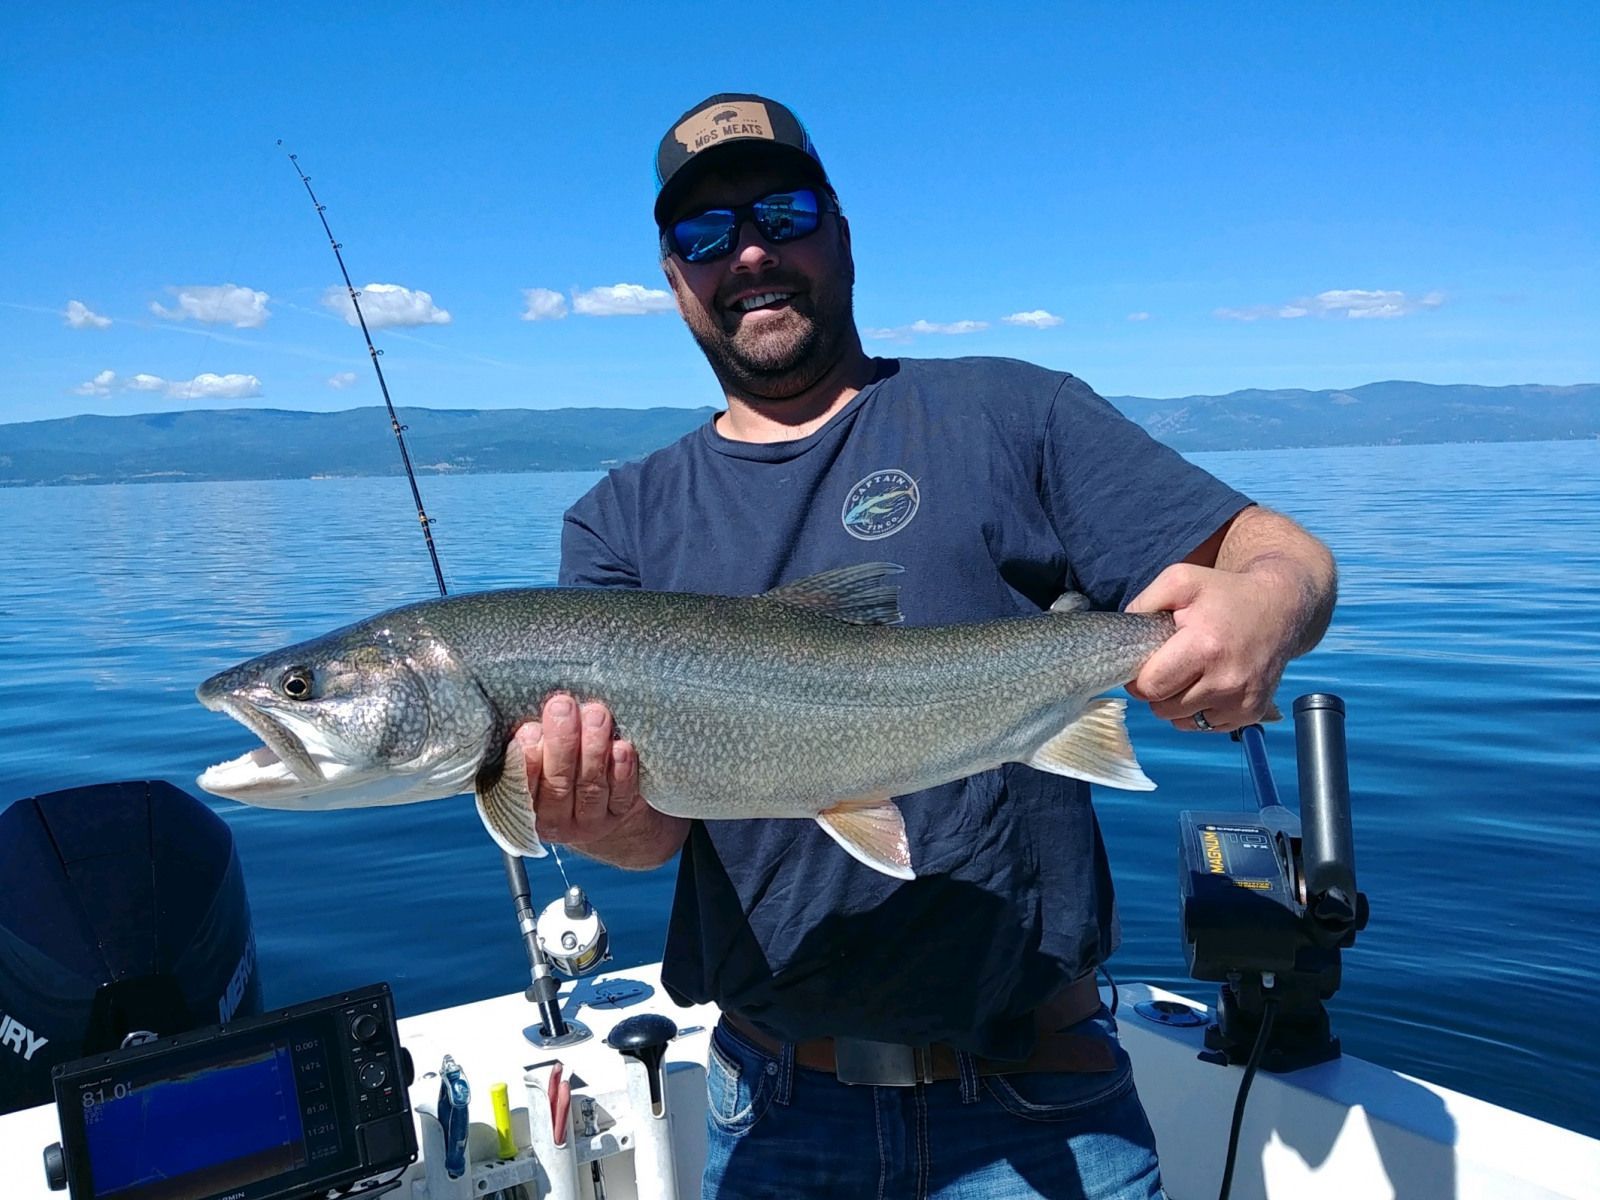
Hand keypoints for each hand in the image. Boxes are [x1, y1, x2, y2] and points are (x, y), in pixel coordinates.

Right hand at [510, 694, 642, 846]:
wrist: (604, 803)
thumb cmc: (559, 764)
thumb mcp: (540, 756)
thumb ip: (534, 740)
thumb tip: (537, 710)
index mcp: (525, 806)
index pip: (522, 784)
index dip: (526, 759)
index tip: (530, 729)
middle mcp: (555, 818)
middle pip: (557, 782)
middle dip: (561, 742)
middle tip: (563, 706)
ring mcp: (590, 822)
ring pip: (590, 786)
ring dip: (594, 749)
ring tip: (596, 714)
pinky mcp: (619, 816)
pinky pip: (621, 795)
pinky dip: (622, 771)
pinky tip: (622, 747)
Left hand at [1125, 564, 1288, 732]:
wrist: (1280, 607)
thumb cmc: (1224, 594)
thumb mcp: (1180, 580)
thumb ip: (1143, 603)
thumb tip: (1122, 637)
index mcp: (1204, 647)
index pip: (1150, 687)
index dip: (1141, 677)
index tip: (1148, 663)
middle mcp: (1226, 680)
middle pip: (1163, 708)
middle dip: (1159, 690)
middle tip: (1172, 664)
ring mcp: (1241, 700)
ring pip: (1183, 721)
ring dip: (1179, 702)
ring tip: (1193, 672)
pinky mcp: (1252, 712)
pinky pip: (1206, 726)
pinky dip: (1201, 710)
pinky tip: (1210, 684)